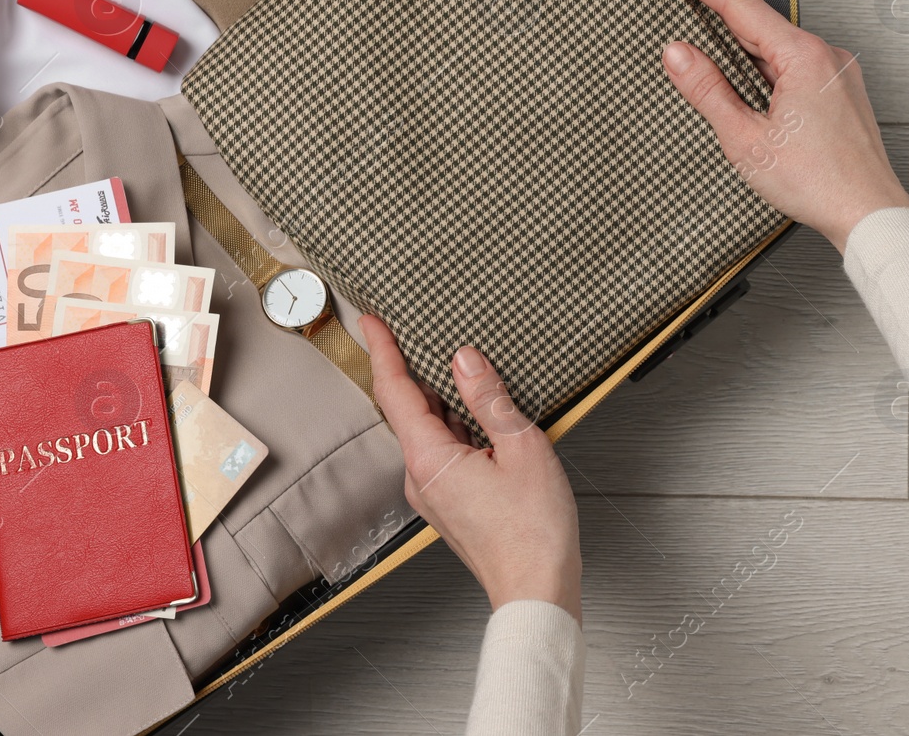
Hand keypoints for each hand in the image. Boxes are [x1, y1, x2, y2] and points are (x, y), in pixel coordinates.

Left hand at [360, 315, 582, 622]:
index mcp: (430, 459)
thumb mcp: (522, 448)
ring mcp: (434, 492)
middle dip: (419, 370)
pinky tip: (485, 414)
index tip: (372, 321)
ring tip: (470, 369)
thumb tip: (466, 360)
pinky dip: (460, 425)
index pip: (395, 392)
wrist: (537, 588)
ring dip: (447, 399)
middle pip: (412, 409)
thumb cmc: (534, 531)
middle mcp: (422, 476)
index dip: (383, 351)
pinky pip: (447, 451)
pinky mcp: (451, 502)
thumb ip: (489, 399)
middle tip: (427, 332)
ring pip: (432, 430)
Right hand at [661, 0, 908, 252]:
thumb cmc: (820, 184)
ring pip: (778, 47)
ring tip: (708, 59)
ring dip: (742, 50)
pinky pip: (796, 66)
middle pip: (759, 23)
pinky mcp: (841, 92)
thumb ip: (708, 90)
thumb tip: (678, 54)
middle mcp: (826, 55)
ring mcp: (837, 72)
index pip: (739, 4)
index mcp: (802, 56)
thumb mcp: (745, 139)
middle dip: (717, 13)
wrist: (870, 215)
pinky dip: (767, 70)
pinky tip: (751, 90)